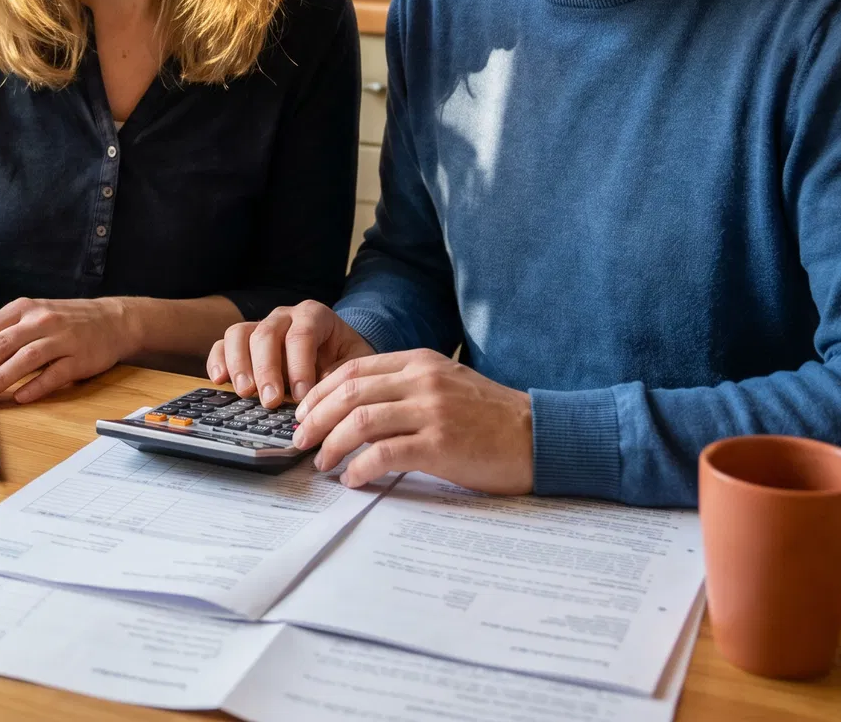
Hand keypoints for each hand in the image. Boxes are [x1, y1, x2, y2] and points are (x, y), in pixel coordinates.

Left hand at [0, 297, 138, 402]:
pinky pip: (55, 374)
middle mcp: (40, 320)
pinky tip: (18, 398)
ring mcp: (61, 338)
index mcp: (22, 309)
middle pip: (0, 345)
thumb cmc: (63, 321)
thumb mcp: (25, 319)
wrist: (112, 320)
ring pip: (24, 359)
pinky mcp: (80, 358)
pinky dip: (36, 386)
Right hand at [206, 300, 374, 407]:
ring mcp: (260, 326)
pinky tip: (220, 380)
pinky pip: (222, 344)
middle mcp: (284, 316)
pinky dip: (218, 360)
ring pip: (239, 334)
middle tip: (271, 401)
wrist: (337, 354)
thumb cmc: (346, 361)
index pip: (301, 334)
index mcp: (314, 316)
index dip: (299, 365)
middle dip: (267, 369)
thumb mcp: (356, 365)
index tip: (301, 395)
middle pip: (266, 333)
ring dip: (239, 365)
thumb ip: (343, 376)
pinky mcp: (243, 343)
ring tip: (246, 392)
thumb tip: (321, 398)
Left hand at [291, 350, 533, 492]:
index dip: (321, 392)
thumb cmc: (492, 417)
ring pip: (360, 420)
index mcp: (420, 361)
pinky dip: (361, 467)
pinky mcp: (441, 444)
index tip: (305, 413)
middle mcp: (422, 379)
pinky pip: (385, 453)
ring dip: (332, 444)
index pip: (353, 369)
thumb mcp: (447, 384)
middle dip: (316, 418)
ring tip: (323, 463)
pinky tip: (354, 479)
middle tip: (301, 440)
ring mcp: (432, 410)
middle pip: (349, 392)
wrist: (539, 435)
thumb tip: (358, 411)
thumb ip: (406, 388)